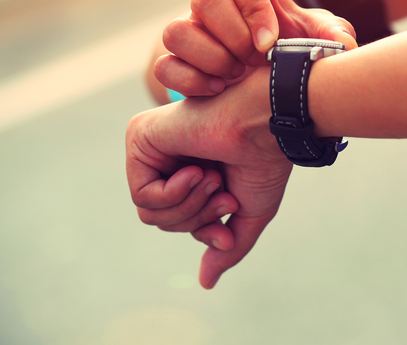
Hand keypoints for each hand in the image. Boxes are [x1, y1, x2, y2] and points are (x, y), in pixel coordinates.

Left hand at [126, 67, 292, 288]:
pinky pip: (143, 196)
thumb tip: (204, 283)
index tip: (226, 229)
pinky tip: (197, 171)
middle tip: (225, 194)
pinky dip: (174, 194)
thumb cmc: (263, 160)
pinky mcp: (140, 137)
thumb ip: (225, 246)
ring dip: (189, 206)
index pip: (178, 219)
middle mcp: (164, 157)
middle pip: (160, 219)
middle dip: (197, 218)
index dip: (203, 230)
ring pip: (149, 212)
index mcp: (188, 169)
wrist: (267, 124)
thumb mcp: (246, 212)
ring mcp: (149, 146)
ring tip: (213, 178)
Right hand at [155, 0, 357, 96]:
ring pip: (176, 31)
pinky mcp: (177, 64)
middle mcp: (214, 7)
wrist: (269, 82)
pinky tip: (218, 90)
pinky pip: (165, 67)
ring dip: (208, 57)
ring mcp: (192, 34)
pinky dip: (189, 80)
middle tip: (254, 60)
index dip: (252, 7)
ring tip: (235, 75)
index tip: (269, 42)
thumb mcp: (318, 41)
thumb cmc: (292, 49)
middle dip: (232, 35)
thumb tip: (343, 45)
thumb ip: (332, 36)